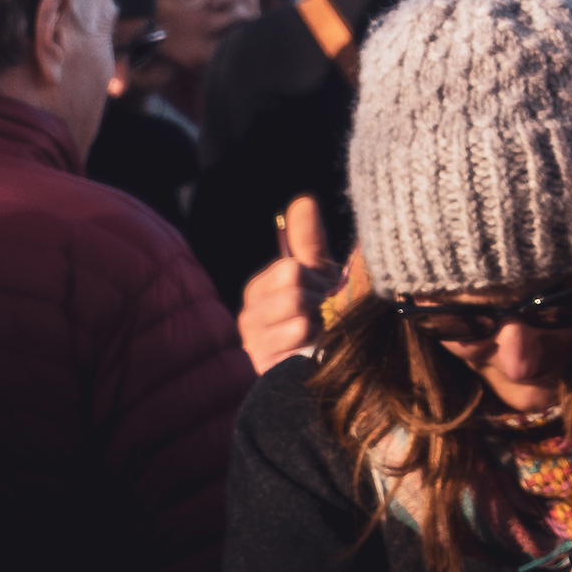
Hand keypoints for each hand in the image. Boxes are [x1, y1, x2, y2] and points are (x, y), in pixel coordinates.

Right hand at [239, 196, 344, 372]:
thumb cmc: (317, 315)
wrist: (319, 366)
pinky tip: (311, 354)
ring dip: (320, 329)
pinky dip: (314, 350)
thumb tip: (304, 199)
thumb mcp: (315, 275)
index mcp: (259, 288)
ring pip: (300, 323)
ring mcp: (253, 346)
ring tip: (318, 335)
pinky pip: (299, 352)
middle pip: (295, 295)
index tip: (323, 293)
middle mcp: (248, 316)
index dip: (318, 280)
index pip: (291, 269)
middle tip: (323, 316)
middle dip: (320, 305)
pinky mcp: (264, 372)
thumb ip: (308, 240)